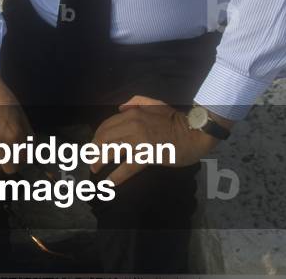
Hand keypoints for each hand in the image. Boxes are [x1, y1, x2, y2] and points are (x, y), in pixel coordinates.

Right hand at [0, 68, 32, 173]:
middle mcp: (0, 143)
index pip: (24, 160)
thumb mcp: (22, 116)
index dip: (25, 157)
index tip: (23, 152)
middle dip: (13, 163)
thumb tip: (30, 152)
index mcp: (15, 136)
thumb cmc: (3, 100)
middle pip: (10, 169)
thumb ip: (28, 137)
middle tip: (12, 153)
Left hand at [89, 95, 229, 185]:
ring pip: (111, 151)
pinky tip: (109, 182)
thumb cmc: (176, 119)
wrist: (195, 134)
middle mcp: (132, 125)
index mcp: (132, 113)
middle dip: (94, 149)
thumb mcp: (155, 104)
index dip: (97, 136)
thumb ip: (136, 102)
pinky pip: (127, 167)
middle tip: (90, 158)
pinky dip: (117, 176)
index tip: (94, 145)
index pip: (106, 125)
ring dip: (99, 160)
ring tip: (94, 169)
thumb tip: (120, 108)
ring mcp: (139, 141)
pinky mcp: (148, 155)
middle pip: (104, 138)